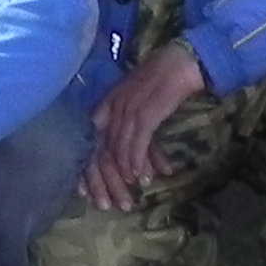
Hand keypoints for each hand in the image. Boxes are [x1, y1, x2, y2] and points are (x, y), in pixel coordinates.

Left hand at [81, 42, 206, 211]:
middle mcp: (114, 105)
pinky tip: (137, 176)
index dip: (87, 167)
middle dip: (104, 179)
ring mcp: (129, 107)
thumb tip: (134, 158)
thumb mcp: (139, 102)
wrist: (181, 61)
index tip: (83, 191)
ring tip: (126, 195)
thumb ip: (132, 127)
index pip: (91, 139)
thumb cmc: (163, 81)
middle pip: (103, 148)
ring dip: (123, 174)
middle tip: (106, 204)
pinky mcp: (147, 110)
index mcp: (109, 103)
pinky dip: (136, 160)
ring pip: (119, 147)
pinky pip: (138, 140)